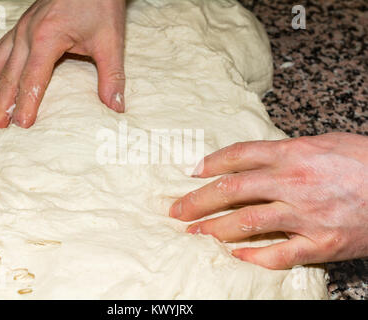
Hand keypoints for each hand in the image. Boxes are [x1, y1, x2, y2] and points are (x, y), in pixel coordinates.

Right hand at [0, 0, 125, 128]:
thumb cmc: (101, 5)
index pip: (33, 79)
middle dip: (0, 104)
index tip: (20, 126)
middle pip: (10, 75)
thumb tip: (116, 107)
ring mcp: (22, 28)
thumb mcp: (110, 41)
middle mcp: (28, 34)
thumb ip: (112, 76)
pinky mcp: (24, 24)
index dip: (26, 104)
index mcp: (47, 38)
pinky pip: (0, 45)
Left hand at [170, 132, 367, 268]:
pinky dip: (253, 256)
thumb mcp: (321, 144)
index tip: (190, 173)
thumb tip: (250, 160)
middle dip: (197, 201)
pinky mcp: (321, 242)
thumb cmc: (361, 160)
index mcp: (291, 154)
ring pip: (246, 222)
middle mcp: (292, 182)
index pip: (237, 156)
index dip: (209, 164)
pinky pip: (278, 253)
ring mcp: (305, 214)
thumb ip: (283, 153)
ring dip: (215, 229)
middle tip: (176, 210)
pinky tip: (234, 256)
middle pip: (231, 190)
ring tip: (193, 233)